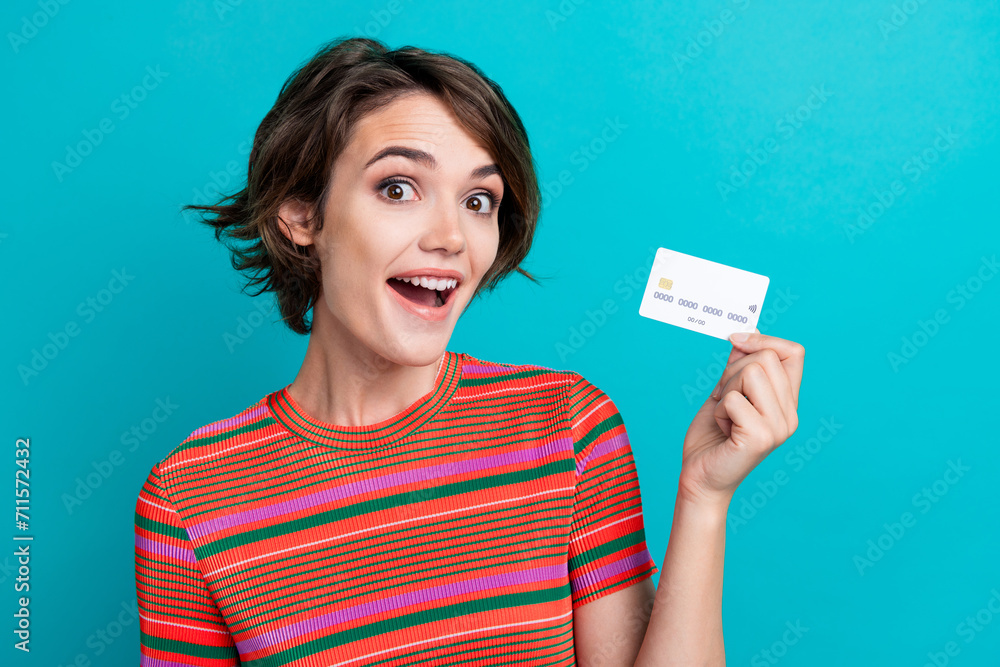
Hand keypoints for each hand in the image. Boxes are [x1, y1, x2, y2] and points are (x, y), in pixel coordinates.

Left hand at [678, 329, 804, 506]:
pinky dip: (719, 410)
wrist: (700, 477)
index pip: (794, 353)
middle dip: (733, 371)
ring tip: (725, 416)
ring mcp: (780, 427)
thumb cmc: (712, 436)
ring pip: (751, 373)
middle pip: (766, 358)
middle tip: (723, 398)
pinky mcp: (762, 437)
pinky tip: (723, 430)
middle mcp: (791, 414)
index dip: (765, 340)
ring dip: (726, 390)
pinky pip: (734, 399)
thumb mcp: (726, 392)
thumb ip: (738, 365)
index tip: (736, 340)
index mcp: (787, 402)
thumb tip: (746, 332)